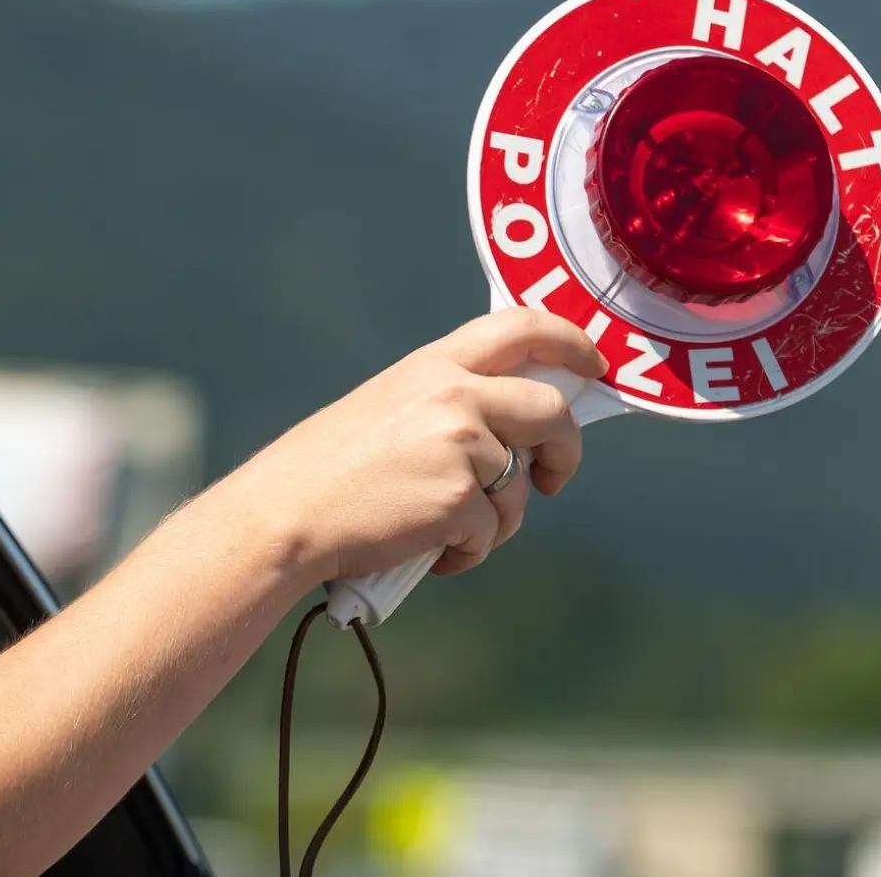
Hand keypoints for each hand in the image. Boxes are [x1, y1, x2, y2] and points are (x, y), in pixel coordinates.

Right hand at [211, 308, 607, 583]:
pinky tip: (428, 552)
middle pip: (550, 411)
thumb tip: (508, 431)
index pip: (522, 327)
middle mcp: (454, 394)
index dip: (572, 343)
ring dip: (494, 521)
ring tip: (441, 532)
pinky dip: (467, 553)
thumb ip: (447, 403)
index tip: (594, 366)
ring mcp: (461, 445)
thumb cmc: (326, 472)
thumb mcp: (387, 407)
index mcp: (433, 364)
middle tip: (552, 478)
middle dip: (565, 451)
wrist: (286, 515)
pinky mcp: (460, 499)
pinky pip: (492, 533)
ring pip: (519, 488)